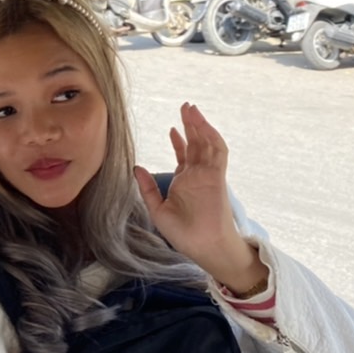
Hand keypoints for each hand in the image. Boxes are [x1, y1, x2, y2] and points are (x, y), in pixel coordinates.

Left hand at [134, 103, 264, 293]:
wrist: (203, 246)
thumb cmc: (184, 234)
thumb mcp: (157, 209)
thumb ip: (147, 188)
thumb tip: (135, 167)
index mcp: (185, 181)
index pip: (185, 155)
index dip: (179, 140)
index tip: (172, 127)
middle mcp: (198, 175)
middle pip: (196, 143)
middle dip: (190, 125)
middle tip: (184, 107)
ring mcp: (208, 174)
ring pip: (207, 143)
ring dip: (200, 125)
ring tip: (191, 109)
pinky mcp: (216, 175)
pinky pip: (218, 151)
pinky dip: (211, 135)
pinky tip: (202, 124)